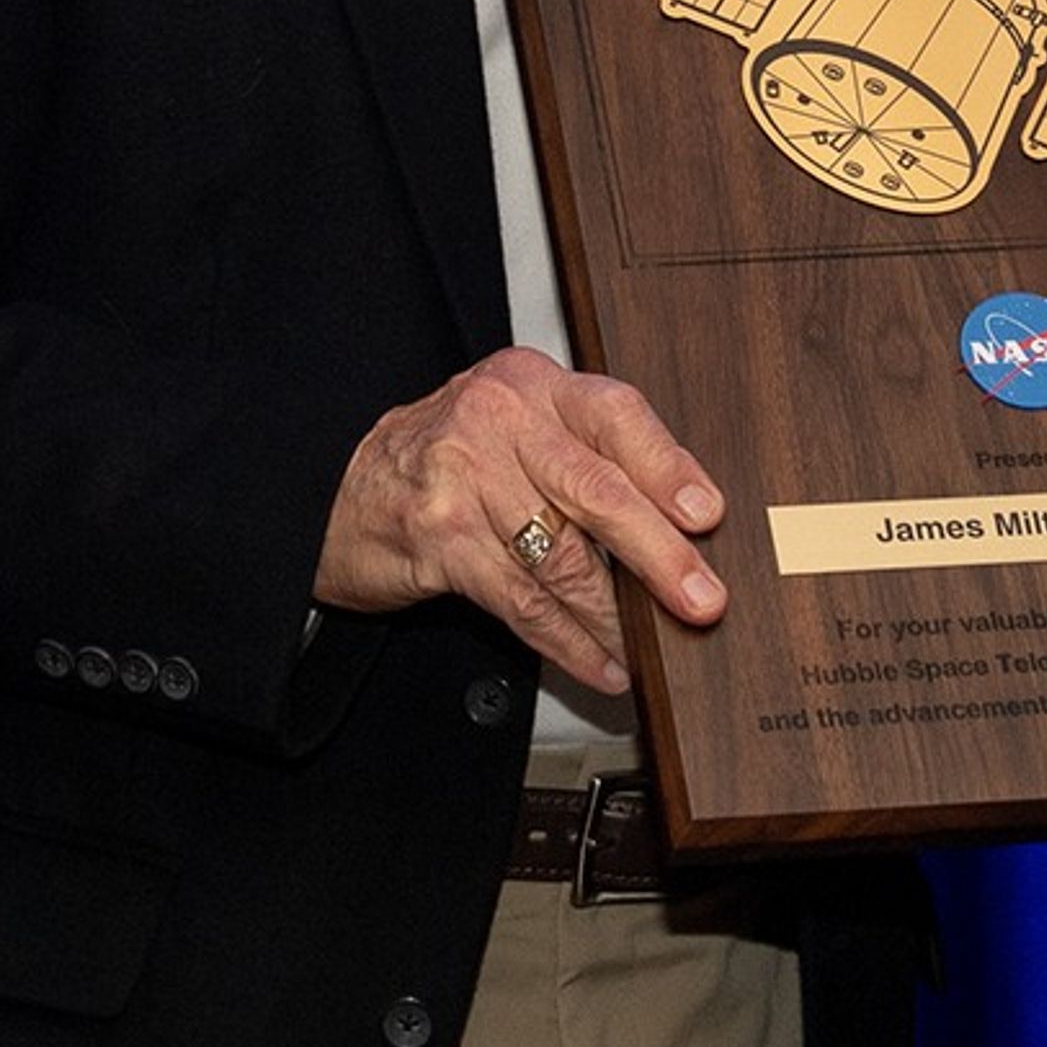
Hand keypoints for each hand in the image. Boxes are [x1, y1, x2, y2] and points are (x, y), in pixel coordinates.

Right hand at [316, 346, 726, 691]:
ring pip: (562, 558)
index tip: (707, 513)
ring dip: (613, 616)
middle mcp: (499, 420)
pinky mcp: (438, 538)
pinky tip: (598, 663)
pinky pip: (520, 600)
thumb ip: (584, 453)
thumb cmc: (449, 460)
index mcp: (532, 383)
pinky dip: (566, 641)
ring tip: (647, 648)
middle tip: (701, 599)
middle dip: (659, 555)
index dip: (668, 466)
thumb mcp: (515, 427)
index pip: (616, 415)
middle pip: (597, 491)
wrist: (339, 493)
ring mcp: (463, 477)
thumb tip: (680, 520)